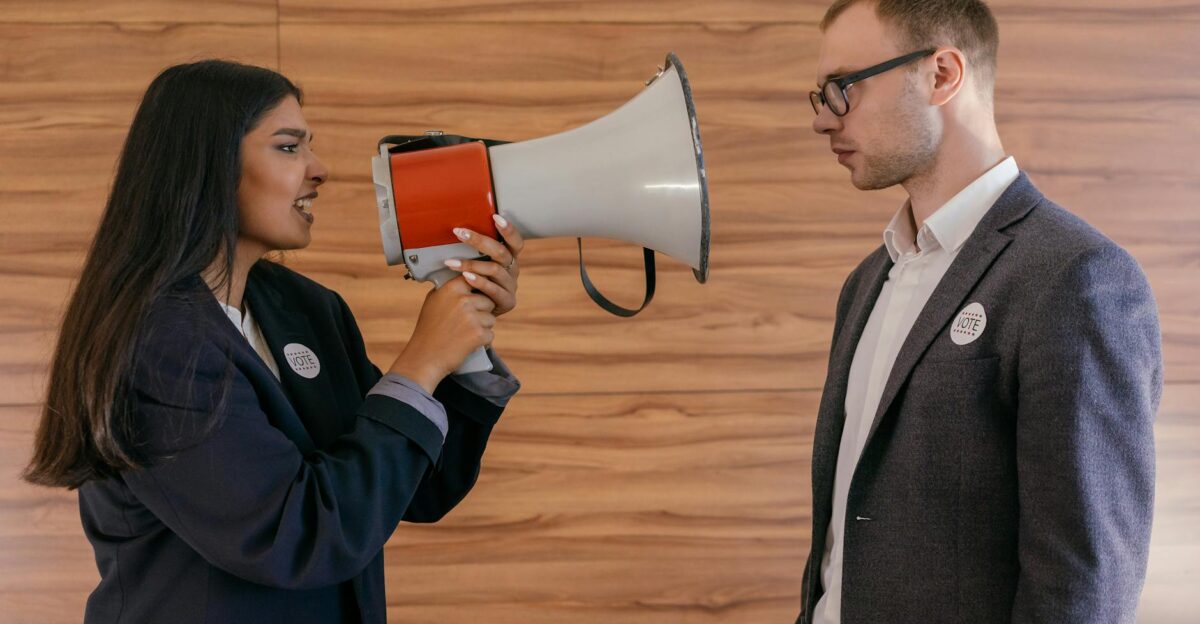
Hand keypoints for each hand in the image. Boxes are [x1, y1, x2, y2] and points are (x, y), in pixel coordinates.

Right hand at [388, 276, 495, 392]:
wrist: (425, 357)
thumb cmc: (429, 329)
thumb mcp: (433, 301)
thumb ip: (450, 288)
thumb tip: (466, 275)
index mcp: (451, 289)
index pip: (475, 279)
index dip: (477, 290)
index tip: (475, 296)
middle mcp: (462, 300)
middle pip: (487, 300)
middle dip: (482, 312)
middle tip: (465, 323)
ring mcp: (471, 317)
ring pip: (491, 317)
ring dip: (483, 326)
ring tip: (464, 333)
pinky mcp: (478, 334)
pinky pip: (490, 334)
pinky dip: (482, 341)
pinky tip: (467, 343)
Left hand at [442, 214, 523, 316]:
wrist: (473, 315)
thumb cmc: (471, 285)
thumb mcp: (474, 266)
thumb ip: (472, 252)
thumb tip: (454, 229)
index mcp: (509, 258)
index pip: (516, 242)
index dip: (509, 230)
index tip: (495, 217)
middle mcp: (513, 270)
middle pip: (501, 252)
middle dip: (479, 240)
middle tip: (459, 233)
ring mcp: (511, 286)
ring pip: (494, 270)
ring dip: (471, 263)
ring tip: (451, 262)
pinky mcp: (507, 302)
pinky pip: (493, 290)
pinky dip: (478, 282)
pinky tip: (465, 277)